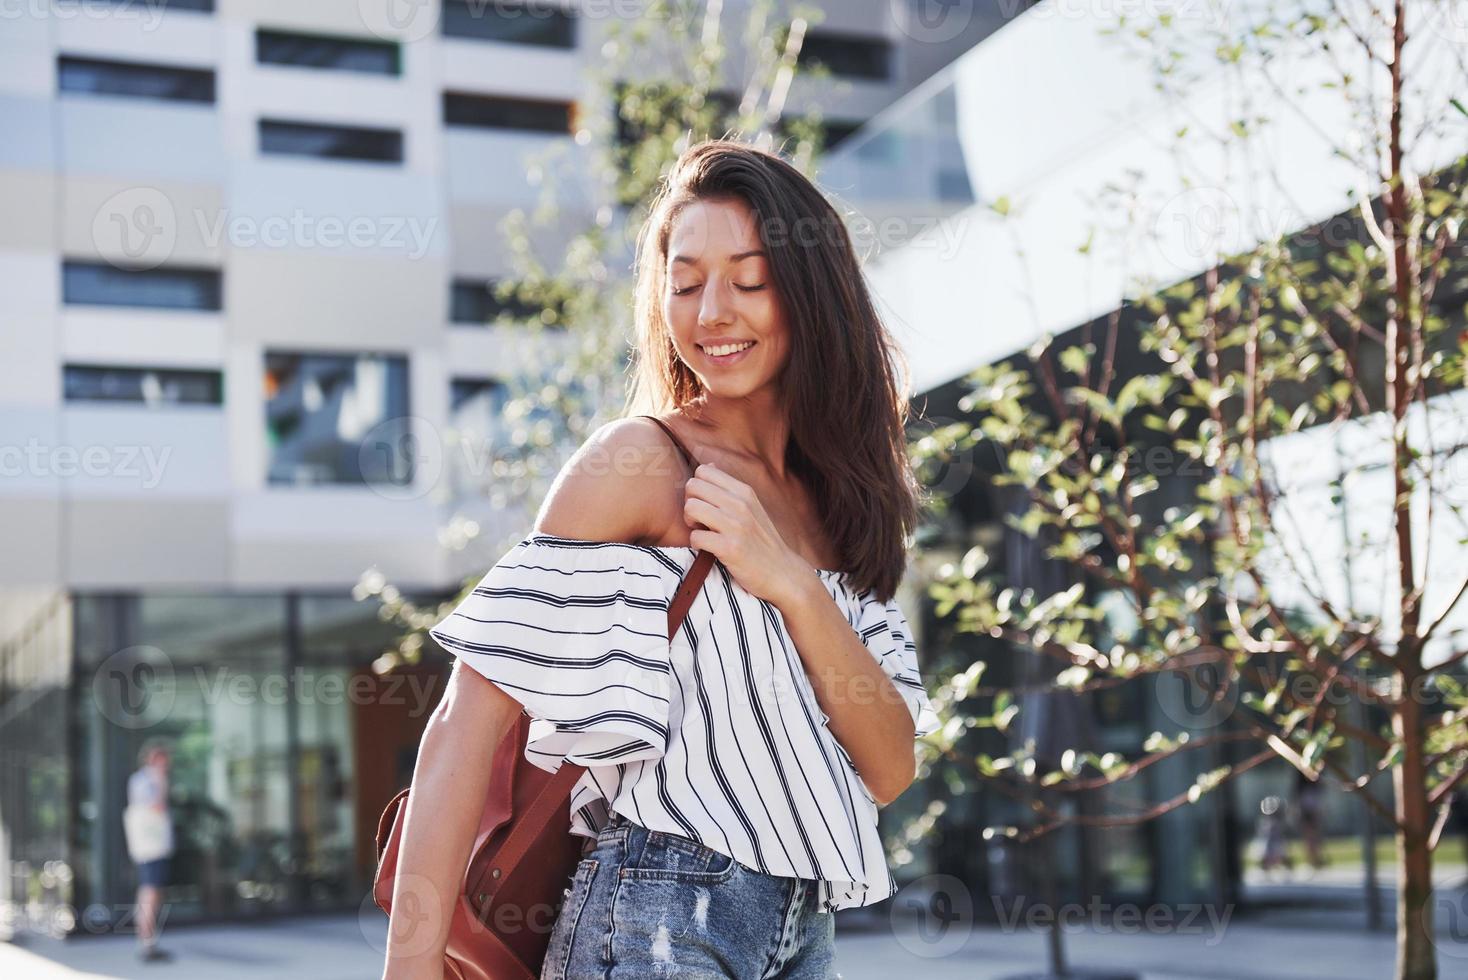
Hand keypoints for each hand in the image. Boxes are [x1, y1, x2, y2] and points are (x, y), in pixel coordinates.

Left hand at [682, 462, 818, 605]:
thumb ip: (729, 488)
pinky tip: (707, 548)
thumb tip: (708, 466)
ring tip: (702, 532)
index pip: (703, 471)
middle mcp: (741, 504)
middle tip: (699, 520)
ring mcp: (736, 526)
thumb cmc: (761, 540)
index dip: (697, 488)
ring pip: (691, 508)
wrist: (782, 572)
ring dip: (690, 522)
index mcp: (744, 491)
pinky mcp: (730, 548)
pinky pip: (696, 536)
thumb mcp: (751, 507)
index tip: (704, 504)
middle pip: (693, 487)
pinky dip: (696, 544)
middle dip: (689, 503)